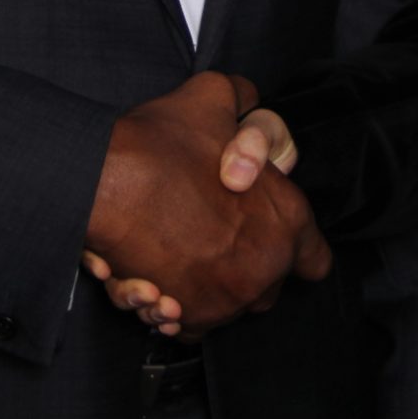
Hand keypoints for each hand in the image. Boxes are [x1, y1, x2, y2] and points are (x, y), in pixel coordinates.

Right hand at [82, 73, 330, 336]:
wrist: (102, 183)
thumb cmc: (159, 143)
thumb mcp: (213, 96)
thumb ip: (242, 102)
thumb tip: (249, 111)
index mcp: (287, 219)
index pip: (314, 258)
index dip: (296, 249)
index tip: (272, 242)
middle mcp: (265, 267)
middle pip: (268, 284)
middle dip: (245, 266)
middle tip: (209, 239)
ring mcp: (228, 299)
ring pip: (225, 305)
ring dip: (202, 288)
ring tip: (170, 262)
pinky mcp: (188, 318)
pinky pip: (189, 322)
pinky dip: (172, 306)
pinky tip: (152, 280)